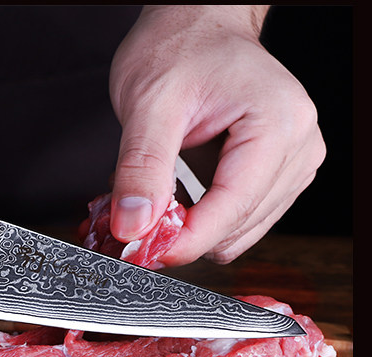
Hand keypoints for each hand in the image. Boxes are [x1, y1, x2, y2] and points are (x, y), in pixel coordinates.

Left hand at [107, 5, 325, 264]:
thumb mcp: (147, 104)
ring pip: (238, 234)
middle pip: (237, 228)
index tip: (144, 253)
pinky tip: (177, 198)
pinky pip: (238, 222)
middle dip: (184, 234)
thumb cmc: (180, 49)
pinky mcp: (278, 176)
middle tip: (135, 222)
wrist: (197, 27)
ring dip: (192, 229)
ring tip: (156, 198)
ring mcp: (293, 164)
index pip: (233, 209)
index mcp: (278, 125)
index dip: (185, 241)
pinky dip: (201, 220)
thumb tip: (134, 226)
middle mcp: (298, 148)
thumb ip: (141, 169)